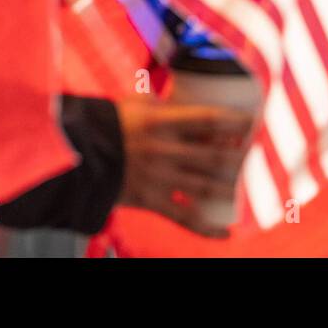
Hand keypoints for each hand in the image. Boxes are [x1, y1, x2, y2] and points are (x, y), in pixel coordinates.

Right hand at [116, 97, 253, 237]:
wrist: (76, 154)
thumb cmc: (106, 123)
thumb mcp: (135, 104)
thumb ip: (160, 102)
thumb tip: (178, 95)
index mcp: (163, 122)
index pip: (210, 120)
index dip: (235, 121)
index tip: (252, 121)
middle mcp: (165, 150)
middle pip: (214, 156)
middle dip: (238, 156)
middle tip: (248, 153)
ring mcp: (159, 178)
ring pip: (205, 186)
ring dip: (228, 187)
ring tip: (239, 185)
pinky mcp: (150, 200)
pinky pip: (183, 217)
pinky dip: (206, 226)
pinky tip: (224, 231)